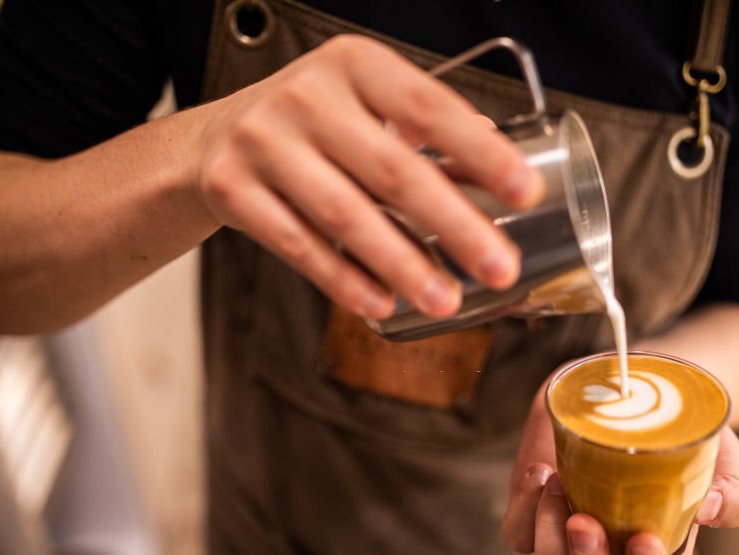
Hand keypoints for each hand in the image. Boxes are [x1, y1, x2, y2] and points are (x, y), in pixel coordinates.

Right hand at [193, 35, 543, 319]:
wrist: (211, 138)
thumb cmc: (310, 124)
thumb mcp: (364, 105)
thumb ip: (424, 133)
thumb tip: (500, 165)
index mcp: (354, 65)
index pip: (429, 107)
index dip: (481, 152)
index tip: (526, 193)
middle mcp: (307, 96)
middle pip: (393, 169)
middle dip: (454, 225)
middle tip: (499, 268)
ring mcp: (264, 142)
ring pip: (345, 214)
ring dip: (402, 263)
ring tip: (445, 300)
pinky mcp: (233, 190)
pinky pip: (298, 245)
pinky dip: (344, 280)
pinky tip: (381, 305)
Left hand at [502, 380, 738, 554]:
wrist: (630, 391)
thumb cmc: (679, 435)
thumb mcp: (718, 456)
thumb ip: (731, 492)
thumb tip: (710, 511)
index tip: (644, 540)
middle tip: (586, 524)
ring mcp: (570, 541)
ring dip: (550, 538)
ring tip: (561, 484)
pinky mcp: (535, 515)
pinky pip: (519, 535)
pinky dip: (524, 508)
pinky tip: (542, 472)